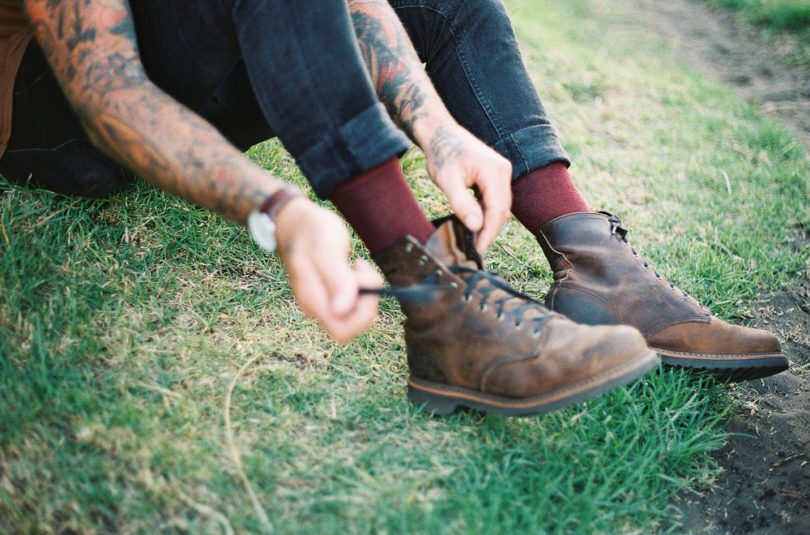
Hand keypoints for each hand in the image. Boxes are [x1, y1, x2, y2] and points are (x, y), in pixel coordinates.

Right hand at [274, 197, 381, 342]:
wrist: (294, 220)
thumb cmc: (309, 230)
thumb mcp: (326, 247)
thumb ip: (336, 278)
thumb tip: (341, 310)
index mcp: (314, 302)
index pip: (344, 331)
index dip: (362, 312)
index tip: (360, 280)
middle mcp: (317, 307)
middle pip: (352, 325)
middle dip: (367, 300)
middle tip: (362, 270)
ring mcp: (322, 301)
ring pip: (355, 313)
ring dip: (365, 291)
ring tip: (357, 265)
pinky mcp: (329, 293)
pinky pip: (353, 301)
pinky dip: (361, 286)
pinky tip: (353, 267)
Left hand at [423, 124, 511, 251]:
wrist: (439, 132)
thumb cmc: (441, 153)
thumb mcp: (447, 180)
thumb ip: (461, 203)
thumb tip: (475, 226)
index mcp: (494, 171)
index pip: (497, 210)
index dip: (489, 233)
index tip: (478, 250)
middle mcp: (503, 170)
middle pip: (502, 210)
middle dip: (490, 231)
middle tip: (475, 250)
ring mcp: (501, 172)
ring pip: (499, 206)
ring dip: (488, 223)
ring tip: (474, 240)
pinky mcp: (495, 175)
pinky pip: (495, 199)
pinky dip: (486, 213)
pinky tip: (474, 223)